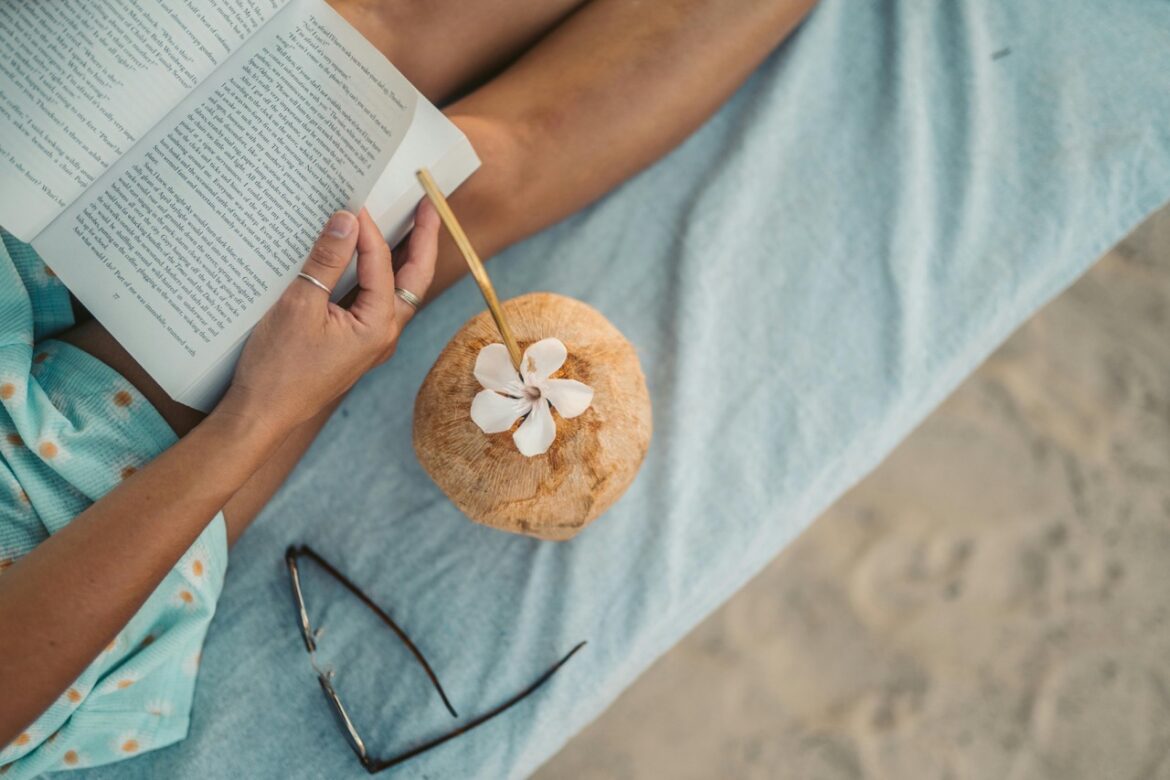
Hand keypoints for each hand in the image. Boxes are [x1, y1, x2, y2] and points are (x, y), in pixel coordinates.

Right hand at [218, 202, 439, 435]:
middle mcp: (384, 336)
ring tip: (409, 225)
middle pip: (414, 280)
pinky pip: (377, 302)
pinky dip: (379, 276)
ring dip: (405, 258)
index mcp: (378, 328)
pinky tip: (367, 260)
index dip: (371, 231)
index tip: (357, 202)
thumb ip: (327, 261)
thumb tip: (347, 221)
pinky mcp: (356, 344)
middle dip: (423, 240)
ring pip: (399, 292)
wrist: (262, 414)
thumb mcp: (299, 306)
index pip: (383, 266)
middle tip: (428, 205)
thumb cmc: (278, 368)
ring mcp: (372, 342)